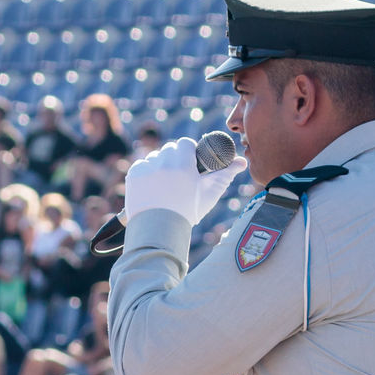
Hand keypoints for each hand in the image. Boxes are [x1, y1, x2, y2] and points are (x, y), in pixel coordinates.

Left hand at [123, 137, 245, 226]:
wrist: (161, 231)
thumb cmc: (188, 212)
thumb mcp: (209, 193)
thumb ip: (225, 173)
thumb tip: (242, 161)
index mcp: (183, 163)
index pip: (185, 143)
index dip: (188, 153)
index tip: (190, 165)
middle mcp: (163, 162)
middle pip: (169, 150)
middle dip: (174, 159)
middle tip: (178, 177)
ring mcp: (146, 168)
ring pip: (154, 158)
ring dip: (159, 165)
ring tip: (164, 185)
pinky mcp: (133, 176)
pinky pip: (141, 166)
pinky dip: (146, 174)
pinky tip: (152, 187)